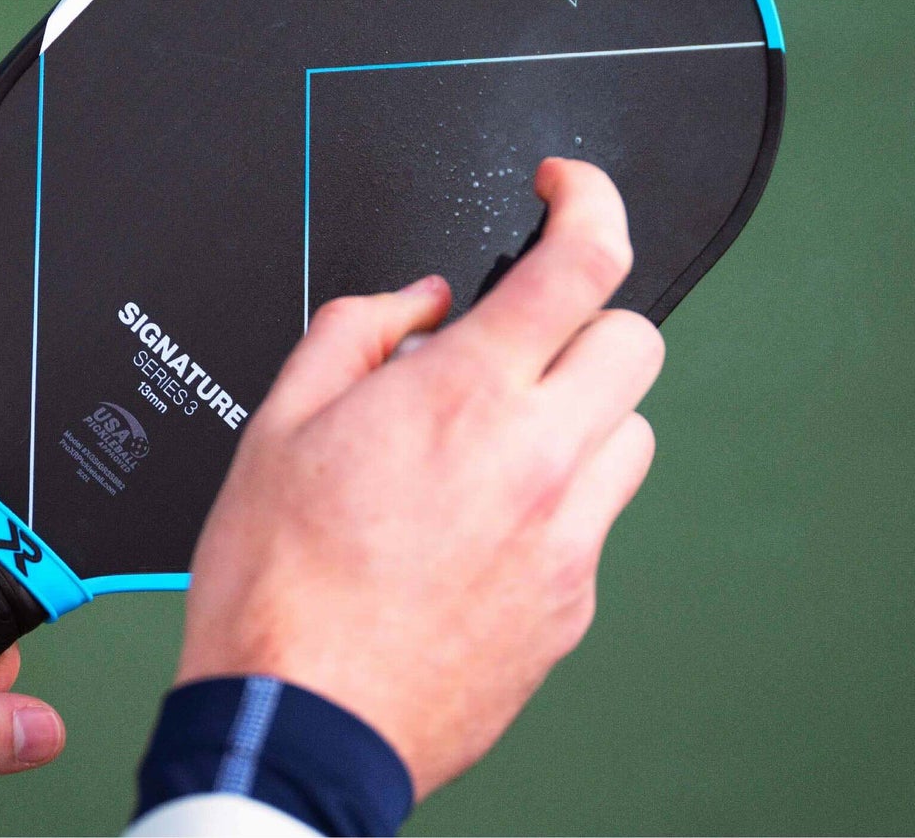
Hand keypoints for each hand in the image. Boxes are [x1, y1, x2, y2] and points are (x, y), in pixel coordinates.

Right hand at [177, 157, 661, 799]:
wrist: (301, 724)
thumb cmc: (279, 582)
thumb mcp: (281, 420)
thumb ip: (359, 330)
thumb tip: (419, 303)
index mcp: (464, 397)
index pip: (582, 263)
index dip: (590, 201)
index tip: (568, 191)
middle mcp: (536, 461)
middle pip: (635, 342)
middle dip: (582, 317)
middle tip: (517, 339)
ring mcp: (566, 540)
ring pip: (630, 431)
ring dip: (577, 410)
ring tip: (494, 442)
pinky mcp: (572, 606)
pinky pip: (598, 517)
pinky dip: (559, 494)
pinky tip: (483, 522)